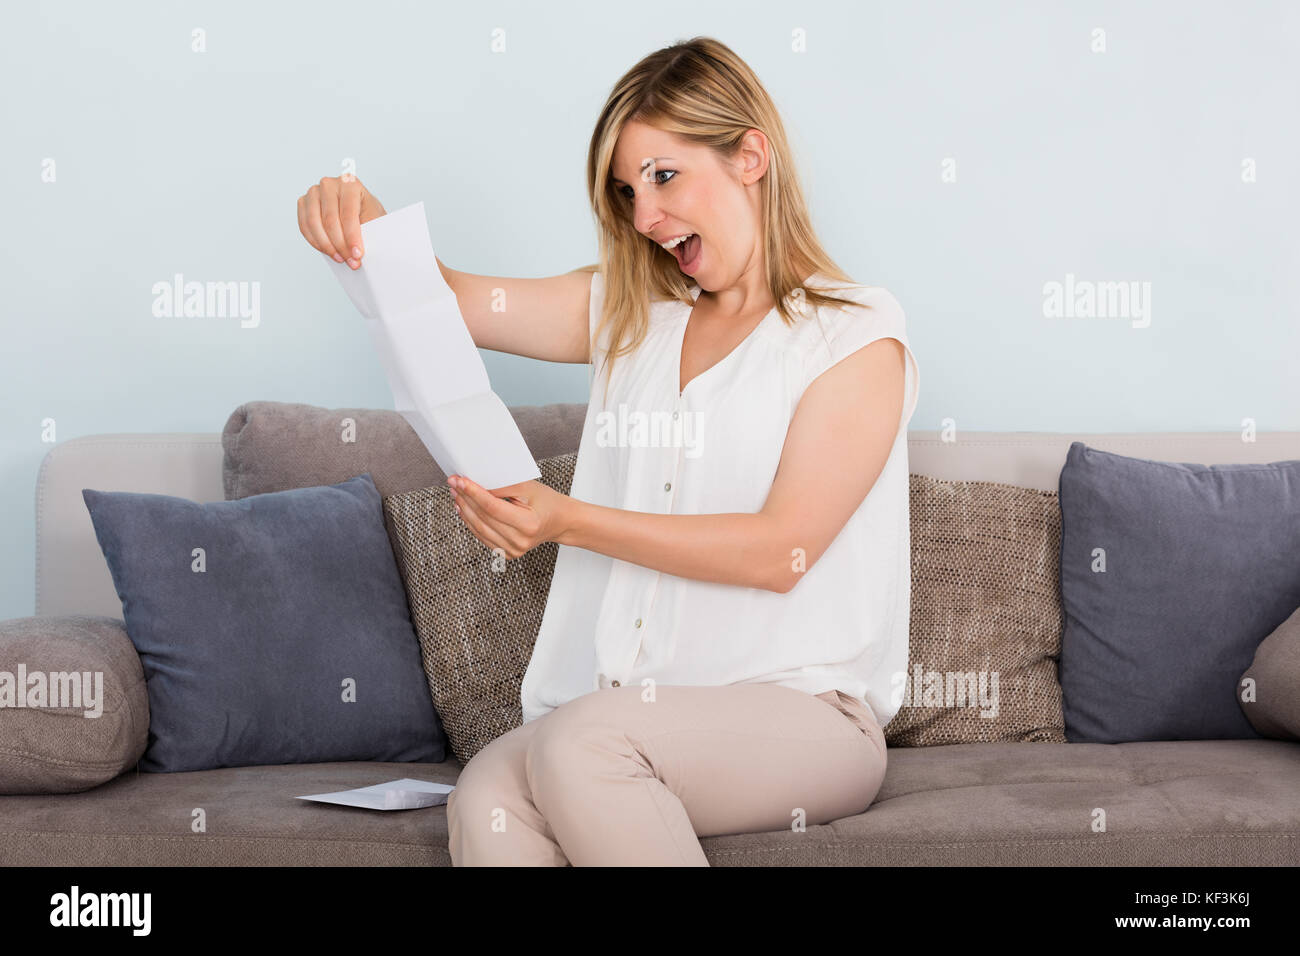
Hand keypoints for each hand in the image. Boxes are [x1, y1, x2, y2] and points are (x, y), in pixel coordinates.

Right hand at [296, 174, 386, 268]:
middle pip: (330, 220)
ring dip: (327, 246)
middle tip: (351, 261)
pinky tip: (328, 251)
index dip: (352, 237)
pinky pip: (305, 227)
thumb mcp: (375, 219)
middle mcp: (329, 184)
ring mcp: (314, 192)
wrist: (359, 208)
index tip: (357, 255)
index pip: (348, 213)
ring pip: (314, 224)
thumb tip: (358, 253)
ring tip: (340, 258)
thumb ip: (368, 232)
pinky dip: (316, 242)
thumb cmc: (367, 212)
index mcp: (349, 183)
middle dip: (341, 245)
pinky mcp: (304, 203)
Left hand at [447, 476, 571, 558]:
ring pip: (479, 529)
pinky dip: (471, 522)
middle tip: (454, 484)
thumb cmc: (547, 502)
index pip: (492, 507)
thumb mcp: (528, 488)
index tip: (460, 480)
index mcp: (528, 524)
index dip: (473, 493)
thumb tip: (477, 483)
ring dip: (464, 510)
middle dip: (466, 498)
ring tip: (456, 494)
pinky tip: (464, 509)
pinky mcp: (507, 553)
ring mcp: (513, 550)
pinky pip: (483, 537)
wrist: (560, 521)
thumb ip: (503, 486)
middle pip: (483, 518)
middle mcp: (520, 541)